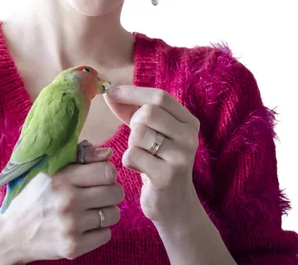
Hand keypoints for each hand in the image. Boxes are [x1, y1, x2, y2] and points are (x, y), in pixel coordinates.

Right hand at [0, 145, 123, 262]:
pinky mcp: (73, 247)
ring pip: (113, 215)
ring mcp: (71, 226)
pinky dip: (99, 231)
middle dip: (111, 192)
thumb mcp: (50, 170)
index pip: (107, 171)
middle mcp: (68, 201)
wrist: (12, 233)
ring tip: (90, 210)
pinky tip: (85, 226)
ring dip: (106, 212)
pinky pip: (106, 235)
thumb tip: (109, 153)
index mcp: (62, 178)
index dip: (108, 173)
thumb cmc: (35, 196)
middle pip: (116, 193)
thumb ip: (80, 158)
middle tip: (98, 194)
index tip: (99, 177)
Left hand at [104, 86, 200, 230]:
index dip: (133, 92)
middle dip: (133, 123)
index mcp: (188, 122)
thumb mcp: (150, 131)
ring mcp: (180, 157)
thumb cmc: (157, 160)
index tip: (111, 92)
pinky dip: (128, 160)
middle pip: (148, 113)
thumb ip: (131, 110)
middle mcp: (189, 137)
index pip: (160, 97)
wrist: (175, 205)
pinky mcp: (166, 177)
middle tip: (137, 137)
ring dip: (131, 143)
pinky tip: (139, 168)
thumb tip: (108, 91)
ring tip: (141, 154)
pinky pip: (132, 155)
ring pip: (138, 133)